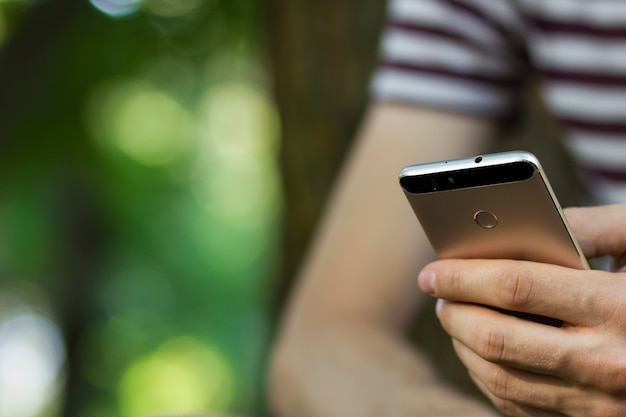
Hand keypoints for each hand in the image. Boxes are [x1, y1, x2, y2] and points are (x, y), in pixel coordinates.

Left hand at [417, 205, 625, 415]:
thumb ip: (590, 226)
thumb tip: (521, 224)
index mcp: (622, 308)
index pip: (516, 288)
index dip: (464, 276)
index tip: (434, 269)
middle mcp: (609, 365)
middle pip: (498, 339)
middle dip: (453, 311)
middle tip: (436, 291)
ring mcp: (599, 405)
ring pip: (500, 378)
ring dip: (462, 345)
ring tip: (452, 315)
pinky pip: (518, 406)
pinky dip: (486, 377)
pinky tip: (479, 351)